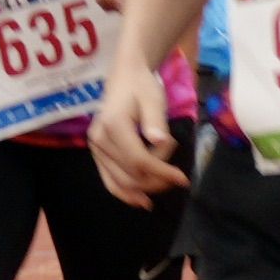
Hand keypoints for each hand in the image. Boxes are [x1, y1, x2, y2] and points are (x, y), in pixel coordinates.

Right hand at [91, 62, 184, 203]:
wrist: (125, 78)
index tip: (183, 179)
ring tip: (165, 187)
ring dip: (144, 189)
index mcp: (113, 125)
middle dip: (156, 181)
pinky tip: (141, 201)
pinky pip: (109, 180)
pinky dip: (125, 193)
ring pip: (119, 182)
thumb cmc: (142, 87)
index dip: (162, 172)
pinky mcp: (97, 154)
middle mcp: (99, 139)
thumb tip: (159, 140)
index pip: (139, 159)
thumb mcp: (153, 99)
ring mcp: (96, 148)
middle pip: (130, 174)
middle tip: (178, 178)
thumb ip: (155, 121)